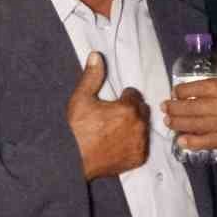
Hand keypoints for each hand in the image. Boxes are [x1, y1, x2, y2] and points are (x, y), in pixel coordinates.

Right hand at [67, 51, 150, 180]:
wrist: (73, 160)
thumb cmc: (77, 130)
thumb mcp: (81, 99)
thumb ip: (92, 76)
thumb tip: (96, 56)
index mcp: (128, 109)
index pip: (134, 95)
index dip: (122, 98)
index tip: (112, 104)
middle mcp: (139, 126)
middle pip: (142, 110)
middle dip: (131, 110)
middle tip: (114, 117)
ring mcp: (140, 143)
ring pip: (144, 127)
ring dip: (134, 125)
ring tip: (116, 130)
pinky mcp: (139, 158)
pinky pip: (143, 144)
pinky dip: (134, 143)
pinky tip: (119, 143)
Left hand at [163, 58, 216, 155]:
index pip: (204, 88)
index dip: (185, 90)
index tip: (174, 93)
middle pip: (197, 107)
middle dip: (176, 108)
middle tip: (164, 107)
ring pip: (199, 124)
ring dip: (179, 123)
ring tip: (168, 121)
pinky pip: (208, 141)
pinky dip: (193, 141)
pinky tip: (180, 140)